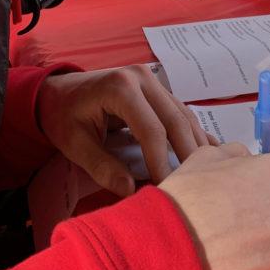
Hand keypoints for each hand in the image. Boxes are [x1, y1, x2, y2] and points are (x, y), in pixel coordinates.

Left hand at [36, 67, 214, 196]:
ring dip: (196, 144)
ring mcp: (152, 80)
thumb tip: (131, 191)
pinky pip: (180, 111)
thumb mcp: (74, 143)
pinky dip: (193, 132)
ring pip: (184, 115)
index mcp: (120, 87)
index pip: (151, 130)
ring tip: (207, 174)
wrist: (58, 91)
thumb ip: (101, 167)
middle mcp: (142, 78)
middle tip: (198, 186)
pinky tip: (211, 151)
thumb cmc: (63, 116)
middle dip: (188, 154)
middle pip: (176, 119)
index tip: (167, 189)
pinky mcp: (157, 89)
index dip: (162, 162)